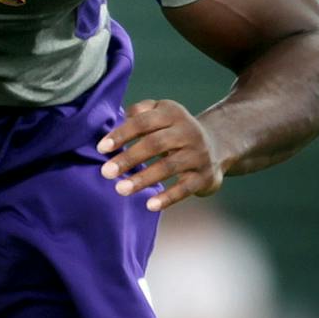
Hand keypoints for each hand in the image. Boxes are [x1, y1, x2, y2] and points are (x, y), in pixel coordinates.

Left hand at [97, 99, 226, 212]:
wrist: (217, 146)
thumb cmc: (174, 131)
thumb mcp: (161, 114)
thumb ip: (140, 112)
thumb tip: (118, 118)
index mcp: (172, 113)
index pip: (143, 122)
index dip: (122, 134)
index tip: (101, 148)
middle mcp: (187, 131)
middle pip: (155, 144)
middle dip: (129, 158)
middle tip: (106, 172)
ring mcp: (198, 154)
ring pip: (169, 167)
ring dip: (143, 179)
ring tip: (120, 189)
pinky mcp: (204, 176)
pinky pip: (185, 188)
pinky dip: (168, 197)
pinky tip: (150, 205)